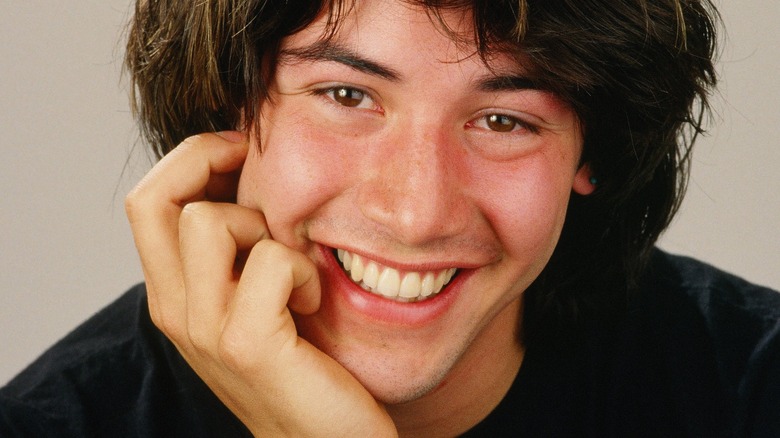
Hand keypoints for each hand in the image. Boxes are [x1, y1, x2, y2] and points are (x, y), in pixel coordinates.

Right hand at [125, 132, 396, 436]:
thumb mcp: (252, 300)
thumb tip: (246, 172)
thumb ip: (235, 251)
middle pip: (154, 197)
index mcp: (174, 295)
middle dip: (211, 165)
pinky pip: (273, 260)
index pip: (148, 199)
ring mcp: (205, 331)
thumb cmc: (301, 364)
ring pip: (207, 219)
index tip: (244, 153)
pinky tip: (312, 302)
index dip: (193, 158)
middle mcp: (174, 311)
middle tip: (265, 189)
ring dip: (264, 227)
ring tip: (292, 268)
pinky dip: (302, 270)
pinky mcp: (248, 345)